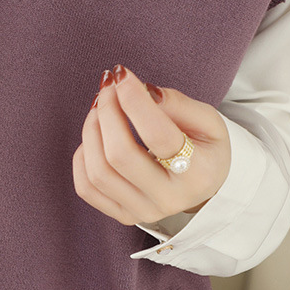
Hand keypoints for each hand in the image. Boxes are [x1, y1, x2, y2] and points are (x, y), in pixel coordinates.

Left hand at [72, 65, 230, 225]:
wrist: (203, 184)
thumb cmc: (203, 147)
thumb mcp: (207, 121)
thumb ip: (178, 103)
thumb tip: (143, 92)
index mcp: (197, 173)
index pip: (157, 135)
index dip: (134, 100)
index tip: (122, 74)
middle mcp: (169, 199)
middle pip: (120, 155)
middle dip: (107, 112)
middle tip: (109, 87)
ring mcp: (143, 211)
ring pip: (99, 172)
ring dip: (91, 130)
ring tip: (100, 107)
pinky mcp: (122, 215)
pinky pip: (86, 188)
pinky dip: (82, 156)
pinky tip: (95, 136)